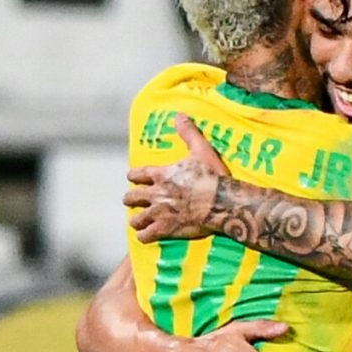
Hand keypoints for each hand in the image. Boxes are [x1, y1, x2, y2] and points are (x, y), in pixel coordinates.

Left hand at [126, 115, 229, 242]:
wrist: (221, 202)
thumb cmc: (212, 176)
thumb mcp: (201, 150)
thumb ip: (188, 133)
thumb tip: (178, 115)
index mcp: (161, 174)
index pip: (138, 174)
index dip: (133, 176)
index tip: (132, 178)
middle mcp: (156, 194)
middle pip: (132, 197)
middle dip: (130, 198)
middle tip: (131, 200)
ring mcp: (160, 213)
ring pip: (137, 218)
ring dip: (136, 219)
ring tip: (137, 221)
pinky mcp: (166, 229)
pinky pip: (147, 235)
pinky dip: (144, 235)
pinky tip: (144, 236)